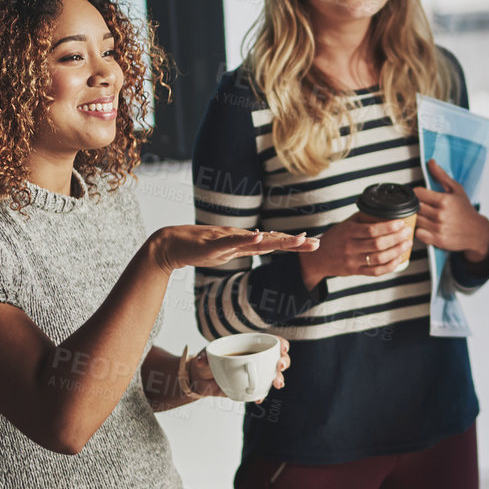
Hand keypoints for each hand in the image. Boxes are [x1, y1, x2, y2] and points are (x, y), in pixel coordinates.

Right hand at [151, 226, 315, 273]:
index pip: (274, 243)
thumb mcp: (227, 252)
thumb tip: (262, 243)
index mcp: (245, 242)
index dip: (294, 243)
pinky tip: (260, 237)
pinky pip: (233, 242)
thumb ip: (244, 248)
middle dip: (295, 243)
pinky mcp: (215, 245)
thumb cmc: (199, 248)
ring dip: (279, 240)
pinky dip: (247, 239)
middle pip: (272, 240)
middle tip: (317, 243)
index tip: (314, 243)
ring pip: (258, 241)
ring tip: (299, 239)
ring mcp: (228, 241)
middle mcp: (241, 238)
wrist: (171, 244)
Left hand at [185, 338, 290, 399]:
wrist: (201, 379)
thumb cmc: (208, 360)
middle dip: (283, 362)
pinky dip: (261, 395)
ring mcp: (257, 374)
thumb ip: (204, 356)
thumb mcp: (205, 354)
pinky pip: (261, 391)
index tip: (282, 348)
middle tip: (280, 367)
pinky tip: (258, 398)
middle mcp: (258, 359)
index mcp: (250, 346)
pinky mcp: (252, 387)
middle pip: (278, 358)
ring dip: (278, 379)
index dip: (280, 344)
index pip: (271, 342)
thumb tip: (202, 361)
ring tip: (277, 384)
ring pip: (274, 375)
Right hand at [299, 213, 415, 286]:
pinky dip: (390, 266)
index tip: (401, 223)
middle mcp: (350, 247)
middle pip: (378, 244)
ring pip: (379, 258)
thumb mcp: (345, 225)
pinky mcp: (355, 272)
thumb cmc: (334, 238)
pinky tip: (399, 259)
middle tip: (408, 232)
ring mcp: (353, 261)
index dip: (389, 227)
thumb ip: (362, 219)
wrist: (317, 258)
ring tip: (407, 243)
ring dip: (397, 251)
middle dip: (397, 238)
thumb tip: (384, 211)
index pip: (371, 230)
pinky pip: (376, 271)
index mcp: (348, 232)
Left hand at [414, 159, 488, 262]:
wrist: (477, 232)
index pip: (417, 193)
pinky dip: (419, 230)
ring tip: (425, 215)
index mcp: (444, 201)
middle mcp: (440, 215)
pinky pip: (418, 233)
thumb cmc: (466, 210)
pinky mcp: (437, 240)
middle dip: (417, 205)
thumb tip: (431, 162)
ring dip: (418, 217)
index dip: (417, 193)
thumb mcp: (456, 189)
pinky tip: (426, 226)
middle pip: (415, 207)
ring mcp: (438, 228)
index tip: (421, 195)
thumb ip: (441, 175)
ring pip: (416, 219)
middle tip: (423, 205)